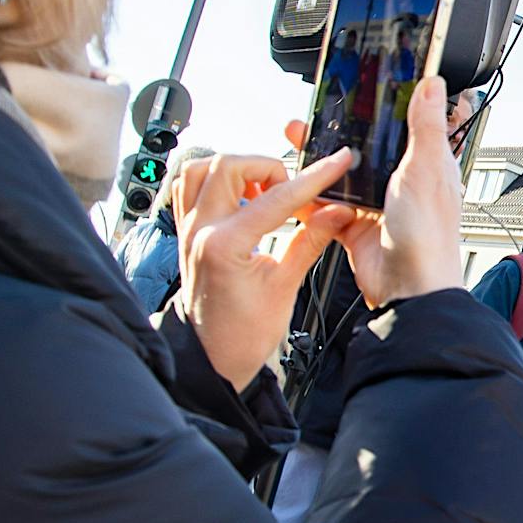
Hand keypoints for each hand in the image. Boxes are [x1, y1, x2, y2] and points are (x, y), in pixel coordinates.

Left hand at [172, 146, 360, 392]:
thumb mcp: (286, 286)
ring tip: (261, 191)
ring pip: (200, 169)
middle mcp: (199, 231)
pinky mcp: (185, 234)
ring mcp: (187, 231)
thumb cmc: (243, 334)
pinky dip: (213, 181)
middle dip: (268, 168)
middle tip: (291, 190)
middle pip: (228, 165)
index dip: (314, 178)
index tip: (336, 163)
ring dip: (236, 170)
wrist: (213, 358)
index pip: (276, 197)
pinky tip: (239, 198)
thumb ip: (310, 240)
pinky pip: (188, 188)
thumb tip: (337, 211)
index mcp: (224, 246)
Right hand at [285, 75, 463, 308]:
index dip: (381, 108)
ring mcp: (377, 205)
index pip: (403, 125)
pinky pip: (326, 207)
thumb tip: (433, 84)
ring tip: (295, 143)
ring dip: (317, 162)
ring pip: (341, 175)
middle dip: (336, 133)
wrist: (408, 290)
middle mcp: (401, 182)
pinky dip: (310, 198)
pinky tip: (295, 185)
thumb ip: (425, 126)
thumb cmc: (429, 235)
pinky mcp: (354, 226)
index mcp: (425, 164)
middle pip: (364, 149)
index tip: (357, 90)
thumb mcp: (425, 169)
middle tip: (311, 118)